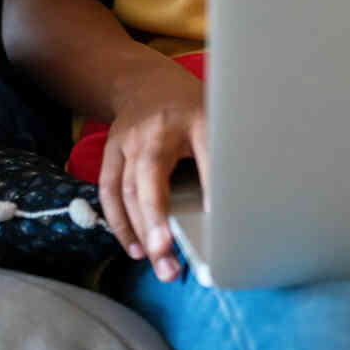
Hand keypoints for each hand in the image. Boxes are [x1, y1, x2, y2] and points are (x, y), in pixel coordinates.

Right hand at [100, 62, 208, 282]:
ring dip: (140, 232)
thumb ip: (223, 155)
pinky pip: (108, 191)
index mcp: (194, 117)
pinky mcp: (110, 151)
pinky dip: (120, 224)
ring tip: (161, 266)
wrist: (146, 83)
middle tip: (167, 254)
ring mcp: (128, 139)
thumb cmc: (189, 110)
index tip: (223, 219)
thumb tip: (242, 204)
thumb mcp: (215, 119)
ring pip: (126, 189)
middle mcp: (156, 129)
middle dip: (157, 218)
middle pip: (151, 174)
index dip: (214, 184)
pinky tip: (136, 249)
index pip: (206, 150)